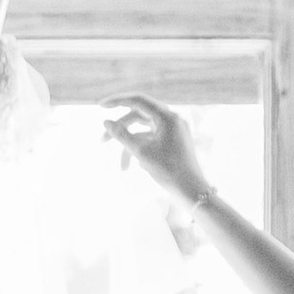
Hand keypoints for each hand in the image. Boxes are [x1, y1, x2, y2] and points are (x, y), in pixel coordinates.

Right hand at [104, 94, 211, 214]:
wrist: (193, 192)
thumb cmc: (169, 171)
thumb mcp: (141, 152)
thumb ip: (122, 135)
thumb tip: (105, 122)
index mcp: (168, 117)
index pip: (138, 100)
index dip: (117, 101)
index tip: (100, 105)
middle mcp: (172, 120)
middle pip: (139, 117)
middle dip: (121, 130)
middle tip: (101, 141)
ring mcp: (174, 131)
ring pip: (144, 132)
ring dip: (131, 146)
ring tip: (122, 168)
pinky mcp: (174, 142)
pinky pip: (153, 140)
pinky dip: (142, 150)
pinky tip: (137, 167)